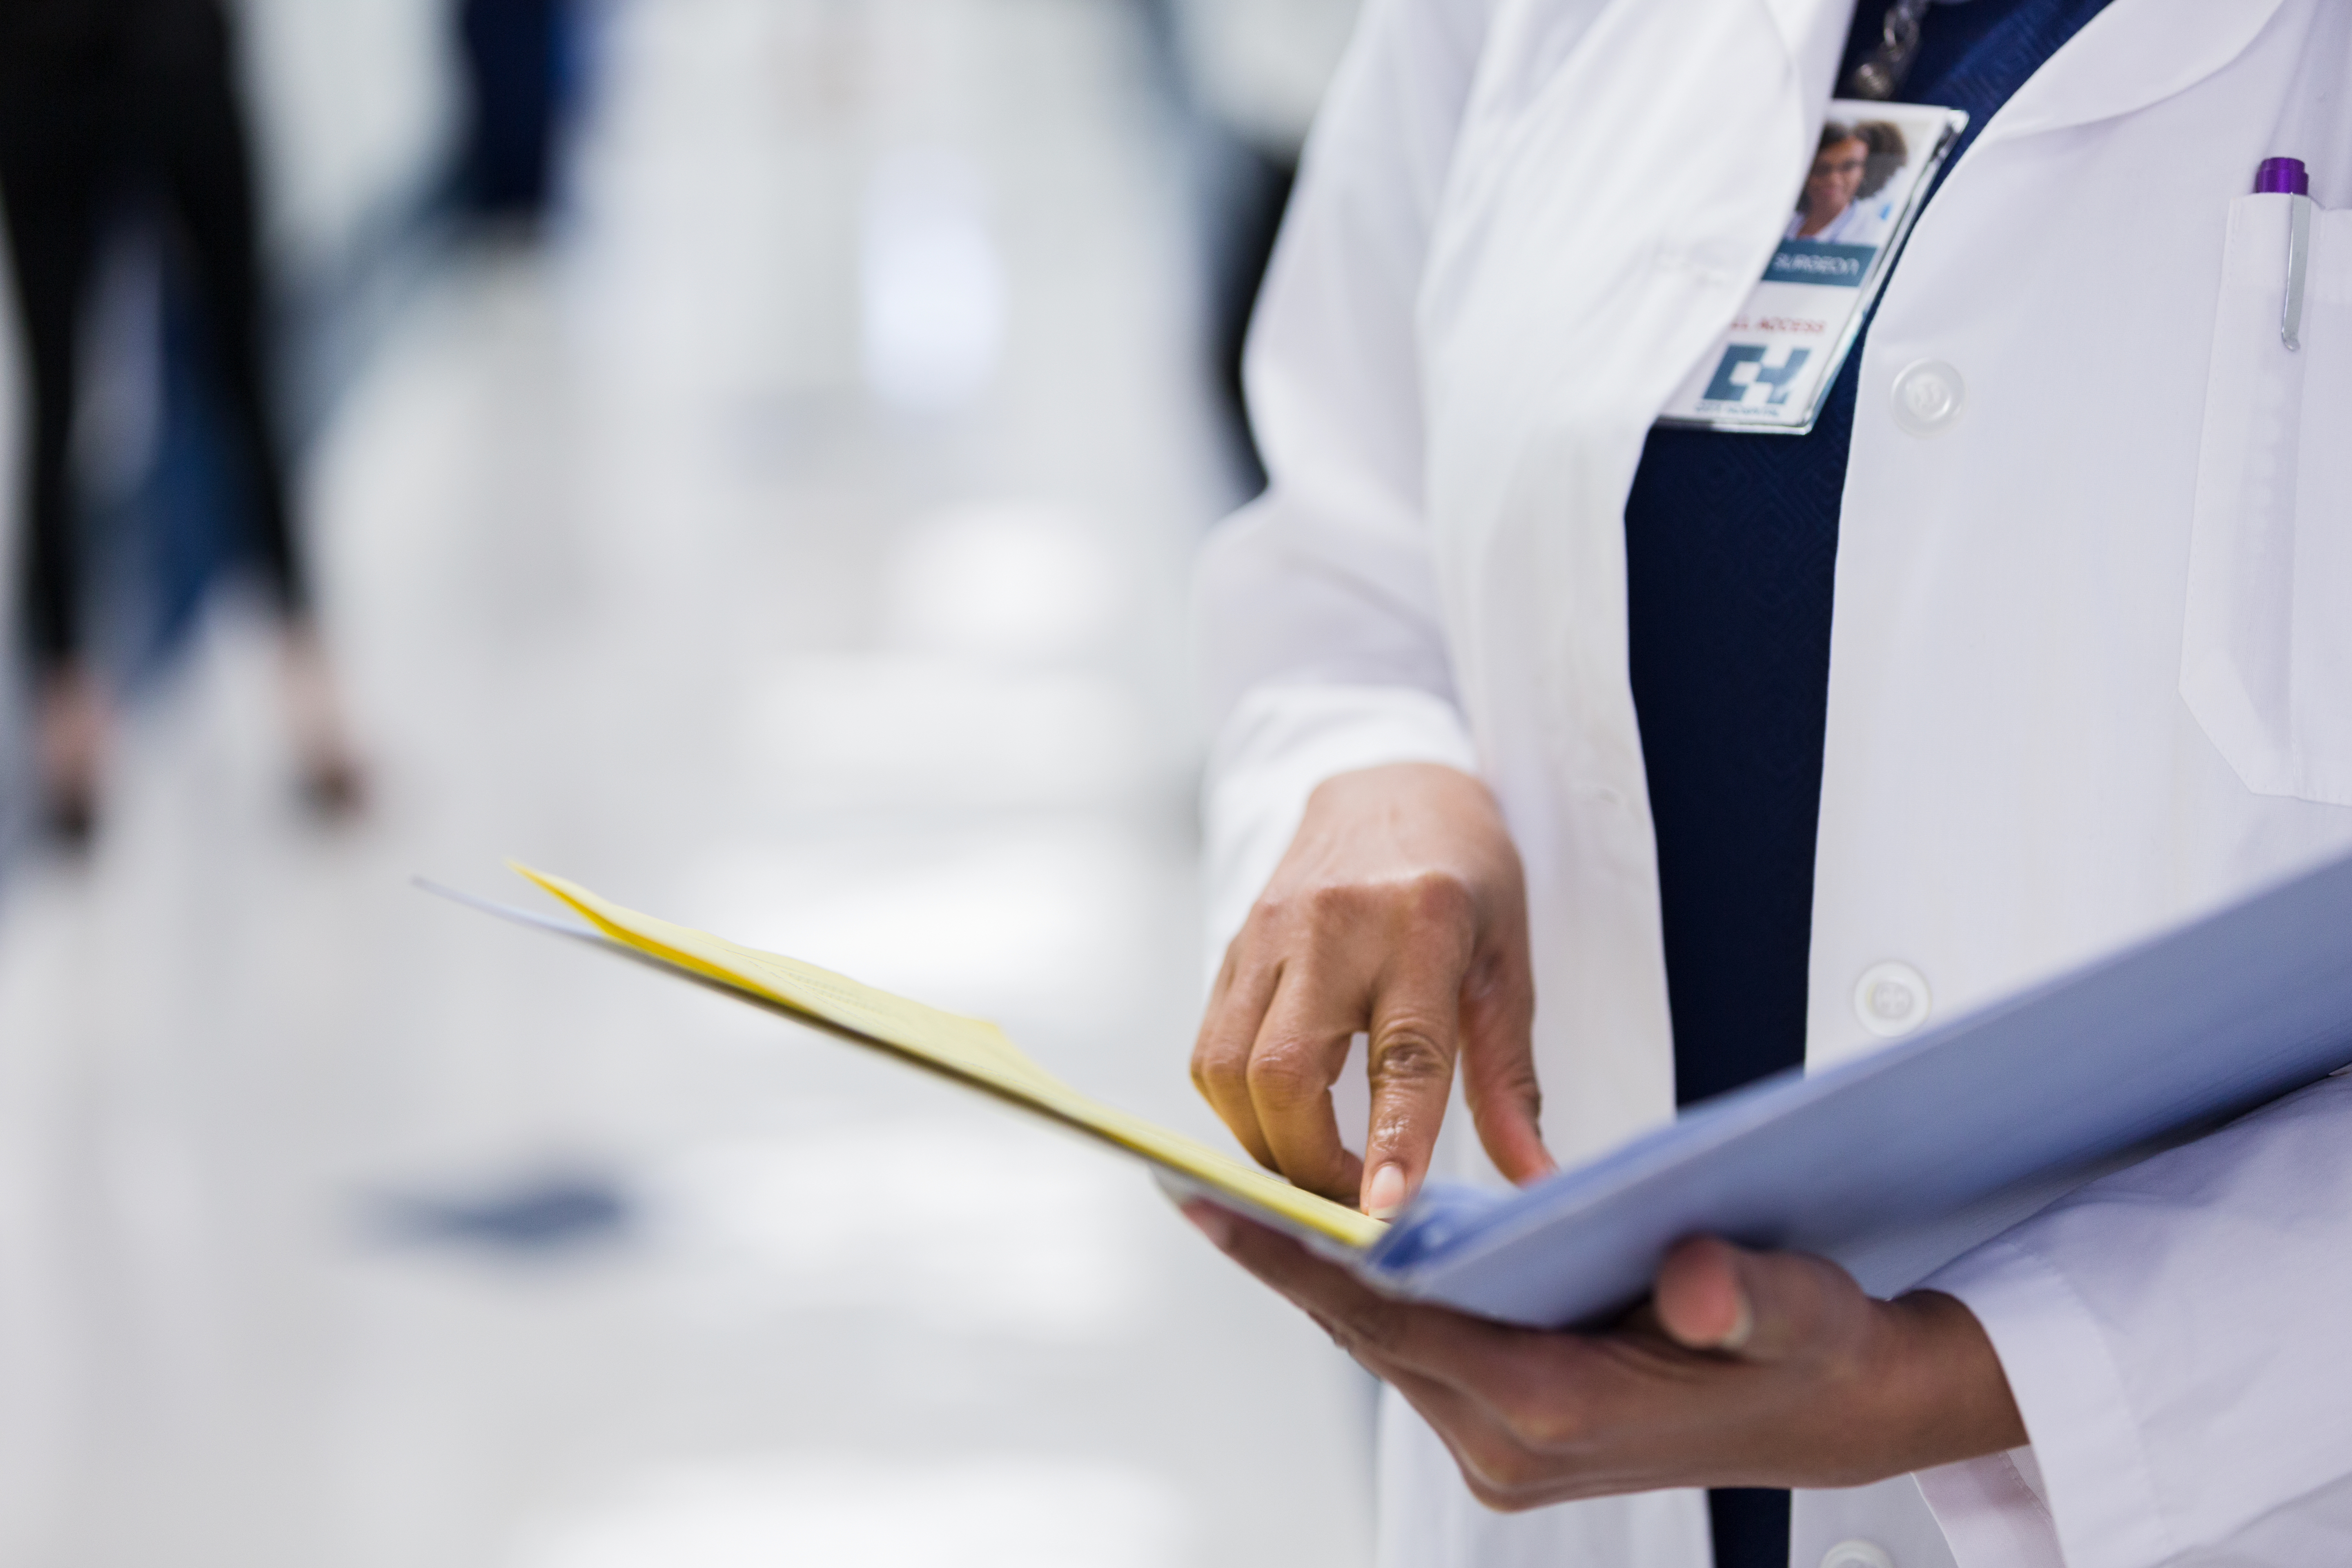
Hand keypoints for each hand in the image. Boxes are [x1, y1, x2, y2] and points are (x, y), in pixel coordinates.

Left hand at [1185, 1202, 2026, 1505]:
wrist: (1839, 1411)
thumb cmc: (1811, 1346)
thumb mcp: (1801, 1308)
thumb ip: (1748, 1297)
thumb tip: (1699, 1284)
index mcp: (1561, 1409)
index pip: (1396, 1322)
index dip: (1300, 1262)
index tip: (1212, 1208)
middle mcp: (1513, 1446)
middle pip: (1370, 1335)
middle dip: (1287, 1264)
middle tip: (1197, 1190)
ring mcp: (1506, 1451)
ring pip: (1388, 1347)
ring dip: (1328, 1283)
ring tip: (1247, 1205)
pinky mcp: (1512, 1436)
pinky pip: (1419, 1355)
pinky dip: (1378, 1302)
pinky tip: (1349, 1245)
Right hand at [1192, 763, 1548, 1214]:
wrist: (1391, 784)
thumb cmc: (1466, 880)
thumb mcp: (1509, 968)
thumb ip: (1512, 1082)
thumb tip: (1537, 1182)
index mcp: (1423, 922)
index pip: (1402, 1052)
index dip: (1392, 1140)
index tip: (1385, 1212)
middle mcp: (1331, 922)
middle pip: (1283, 1074)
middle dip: (1309, 1164)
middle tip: (1354, 1201)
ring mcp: (1267, 929)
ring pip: (1228, 1069)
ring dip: (1264, 1142)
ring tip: (1318, 1167)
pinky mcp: (1232, 942)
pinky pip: (1210, 1049)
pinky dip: (1239, 1105)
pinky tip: (1282, 1120)